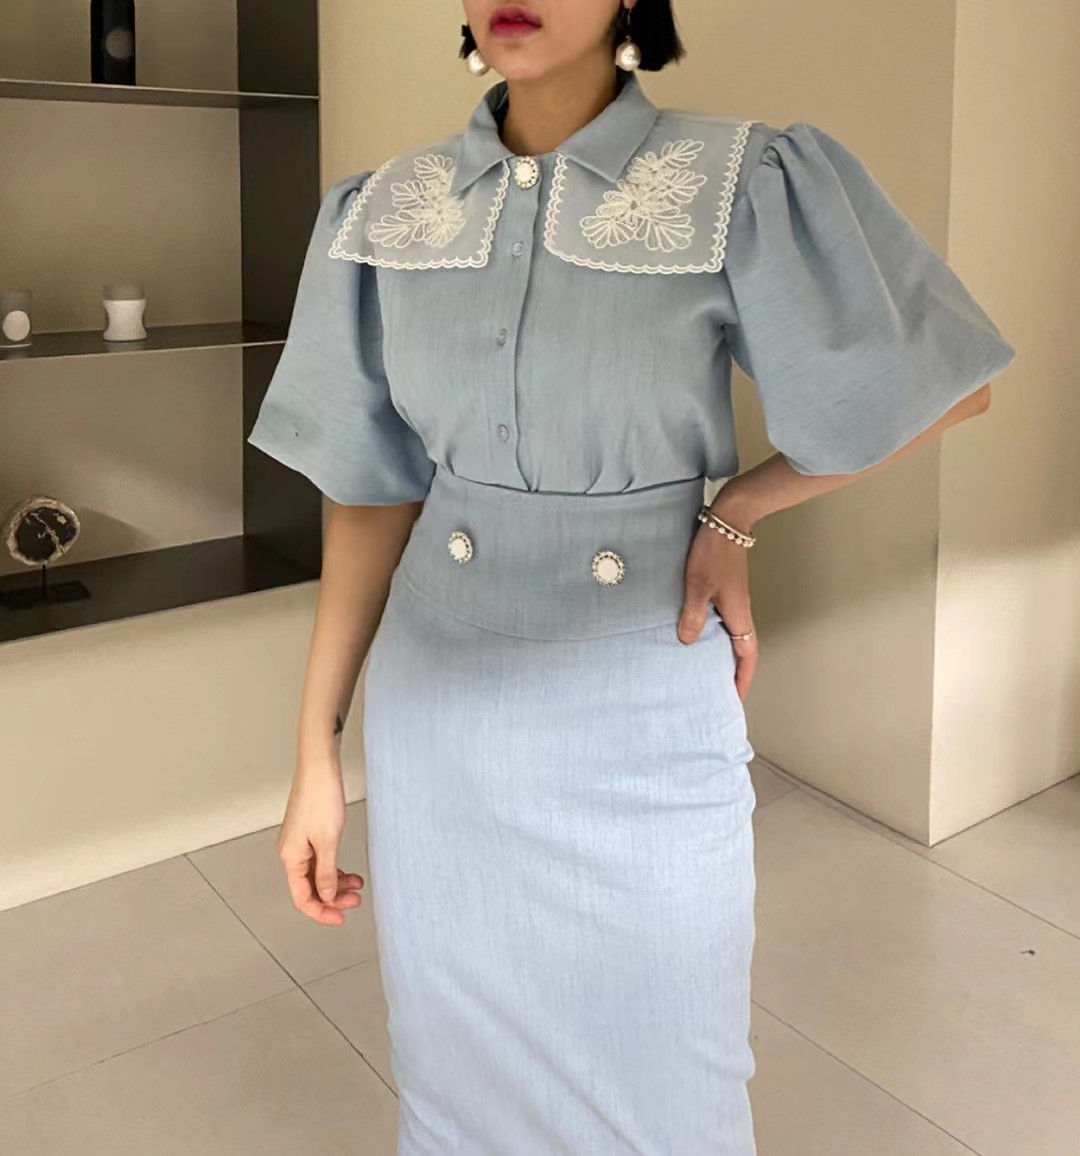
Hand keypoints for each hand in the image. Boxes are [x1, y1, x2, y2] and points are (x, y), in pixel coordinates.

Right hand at [277, 757, 364, 925]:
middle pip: (309, 888)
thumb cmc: (321, 798)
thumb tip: (326, 896)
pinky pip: (320, 859)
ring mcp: (299, 842)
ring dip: (336, 883)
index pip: (302, 898)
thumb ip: (327, 873)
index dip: (321, 912)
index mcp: (290, 858)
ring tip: (357, 886)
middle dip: (333, 898)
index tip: (341, 918)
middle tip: (355, 902)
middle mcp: (291, 852)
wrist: (320, 767)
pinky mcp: (308, 832)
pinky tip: (350, 871)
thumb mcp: (328, 842)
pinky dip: (335, 867)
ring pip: (317, 874)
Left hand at [677, 508, 757, 700]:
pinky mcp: (725, 589)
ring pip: (731, 634)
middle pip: (741, 649)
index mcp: (738, 614)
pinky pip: (722, 619)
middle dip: (732, 671)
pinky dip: (713, 633)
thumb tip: (688, 642)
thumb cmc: (714, 551)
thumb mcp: (698, 584)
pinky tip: (695, 633)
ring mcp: (734, 600)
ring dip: (722, 652)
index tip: (735, 698)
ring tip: (703, 668)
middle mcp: (740, 611)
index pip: (746, 655)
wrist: (728, 520)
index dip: (741, 678)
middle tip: (717, 689)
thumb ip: (693, 613)